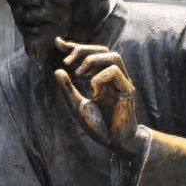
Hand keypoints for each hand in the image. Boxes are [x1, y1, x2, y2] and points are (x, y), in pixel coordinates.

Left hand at [53, 38, 142, 155]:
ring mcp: (122, 83)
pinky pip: (116, 72)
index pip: (90, 55)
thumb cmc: (98, 125)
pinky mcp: (128, 91)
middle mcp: (113, 77)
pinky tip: (93, 92)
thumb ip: (68, 89)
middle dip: (83, 50)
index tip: (58, 43)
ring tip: (79, 75)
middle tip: (66, 62)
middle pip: (103, 50)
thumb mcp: (77, 105)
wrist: (113, 142)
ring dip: (92, 61)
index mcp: (101, 78)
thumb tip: (57, 70)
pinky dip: (99, 77)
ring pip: (113, 56)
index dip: (74, 46)